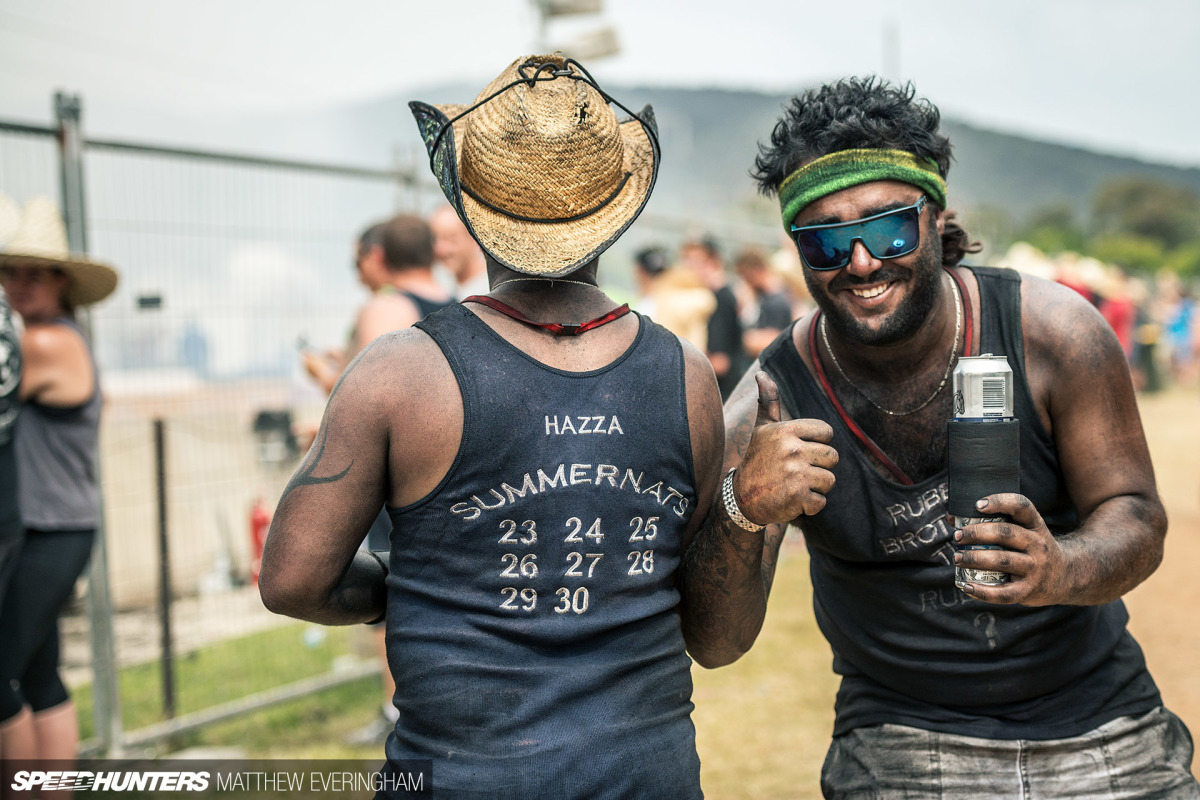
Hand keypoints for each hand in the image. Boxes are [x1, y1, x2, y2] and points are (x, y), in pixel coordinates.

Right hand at [734, 372, 837, 524]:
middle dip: (819, 468)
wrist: (741, 498)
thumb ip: (768, 401)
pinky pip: (821, 502)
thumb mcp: (762, 429)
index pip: (827, 433)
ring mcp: (795, 473)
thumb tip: (761, 373)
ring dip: (815, 488)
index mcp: (786, 430)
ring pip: (829, 480)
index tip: (799, 452)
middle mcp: (791, 449)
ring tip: (794, 485)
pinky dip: (810, 506)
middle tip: (797, 472)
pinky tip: (792, 500)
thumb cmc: (757, 459)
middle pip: (832, 457)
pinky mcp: (797, 496)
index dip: (817, 444)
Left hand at [953, 493, 1067, 605]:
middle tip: (957, 536)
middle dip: (977, 533)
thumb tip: (951, 518)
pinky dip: (982, 591)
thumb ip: (994, 522)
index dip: (1000, 502)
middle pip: (1006, 533)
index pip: (1021, 506)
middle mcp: (1037, 544)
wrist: (1065, 576)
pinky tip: (966, 586)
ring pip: (1002, 561)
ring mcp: (1036, 568)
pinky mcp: (1029, 590)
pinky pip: (1004, 593)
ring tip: (957, 558)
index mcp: (1035, 525)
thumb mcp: (1023, 531)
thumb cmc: (1030, 549)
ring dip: (975, 558)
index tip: (978, 505)